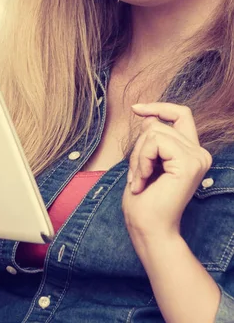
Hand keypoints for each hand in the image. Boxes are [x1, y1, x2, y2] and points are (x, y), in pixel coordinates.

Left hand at [122, 102, 211, 240]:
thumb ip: (152, 138)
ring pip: (154, 132)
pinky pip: (154, 142)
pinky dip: (141, 159)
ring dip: (138, 156)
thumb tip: (149, 116)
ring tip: (140, 179)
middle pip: (159, 124)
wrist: (148, 228)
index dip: (159, 107)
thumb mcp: (145, 159)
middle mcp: (199, 153)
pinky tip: (143, 180)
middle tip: (137, 174)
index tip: (136, 109)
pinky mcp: (189, 163)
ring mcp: (197, 158)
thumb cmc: (144, 199)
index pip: (181, 114)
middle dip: (139, 146)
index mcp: (191, 152)